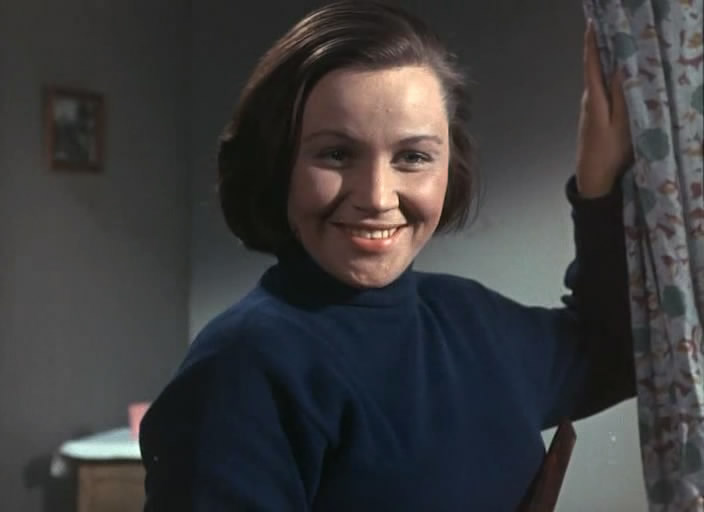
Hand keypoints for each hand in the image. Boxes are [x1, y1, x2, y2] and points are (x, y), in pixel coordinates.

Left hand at [576, 20, 633, 198]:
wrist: (593, 179)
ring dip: (605, 62)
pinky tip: (617, 73)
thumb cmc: (609, 154)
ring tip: (617, 43)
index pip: (591, 67)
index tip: (592, 26)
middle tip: (611, 28)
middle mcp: (588, 102)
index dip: (591, 46)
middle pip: (594, 70)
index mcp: (594, 101)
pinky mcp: (593, 117)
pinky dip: (606, 78)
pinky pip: (600, 91)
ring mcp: (589, 110)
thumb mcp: (621, 125)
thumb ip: (620, 97)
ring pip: (598, 80)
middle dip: (600, 49)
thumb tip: (618, 69)